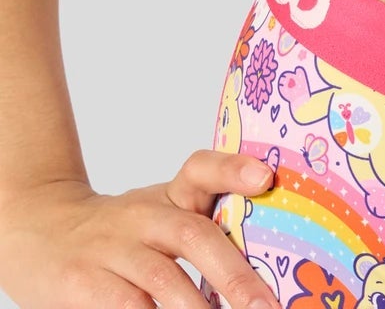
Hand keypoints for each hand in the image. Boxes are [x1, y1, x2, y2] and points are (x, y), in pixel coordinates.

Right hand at [0, 153, 281, 308]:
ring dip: (196, 307)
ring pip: (161, 279)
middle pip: (192, 234)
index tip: (265, 177)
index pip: (200, 168)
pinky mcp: (82, 282)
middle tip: (264, 305)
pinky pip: (125, 306)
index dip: (233, 168)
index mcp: (169, 197)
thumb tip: (262, 271)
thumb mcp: (158, 215)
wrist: (41, 232)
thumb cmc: (120, 233)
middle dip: (233, 274)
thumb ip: (202, 228)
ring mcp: (112, 249)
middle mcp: (143, 216)